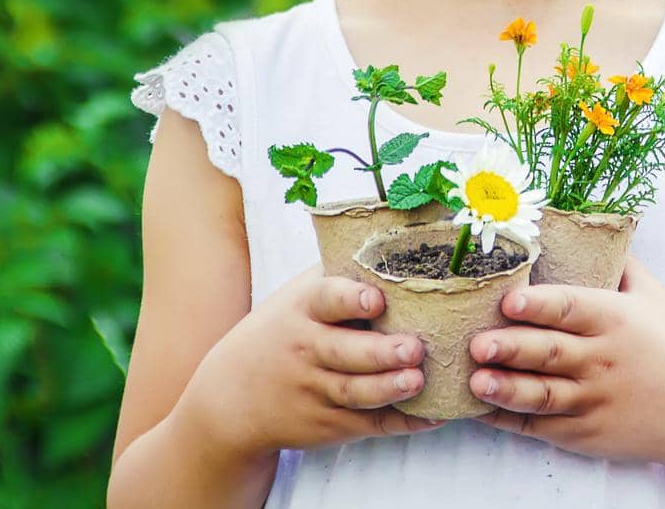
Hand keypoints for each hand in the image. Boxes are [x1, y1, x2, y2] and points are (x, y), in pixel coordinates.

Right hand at [182, 261, 445, 456]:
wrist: (233, 396)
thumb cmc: (282, 331)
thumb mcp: (297, 297)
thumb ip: (340, 275)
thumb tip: (400, 240)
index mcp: (303, 311)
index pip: (326, 300)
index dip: (350, 299)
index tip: (376, 298)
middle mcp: (307, 351)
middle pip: (344, 352)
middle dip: (380, 352)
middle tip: (414, 347)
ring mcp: (316, 391)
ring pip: (355, 392)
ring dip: (389, 387)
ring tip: (418, 380)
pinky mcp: (328, 424)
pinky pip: (367, 424)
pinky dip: (401, 422)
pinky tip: (431, 416)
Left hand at [464, 254, 664, 465]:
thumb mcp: (657, 298)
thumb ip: (622, 265)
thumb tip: (595, 229)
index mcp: (616, 320)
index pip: (571, 309)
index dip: (539, 305)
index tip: (508, 300)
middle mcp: (602, 360)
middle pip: (550, 352)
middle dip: (511, 347)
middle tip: (476, 343)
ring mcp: (594, 400)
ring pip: (543, 394)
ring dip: (507, 388)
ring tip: (475, 381)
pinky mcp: (586, 433)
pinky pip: (542, 426)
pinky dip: (510, 419)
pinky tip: (482, 409)